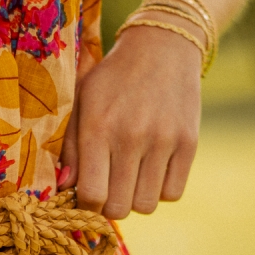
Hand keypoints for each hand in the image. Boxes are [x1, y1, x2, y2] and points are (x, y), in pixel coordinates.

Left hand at [59, 23, 201, 218]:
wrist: (163, 46)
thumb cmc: (112, 80)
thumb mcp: (81, 103)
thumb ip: (69, 148)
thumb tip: (65, 187)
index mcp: (98, 128)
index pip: (92, 195)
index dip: (87, 205)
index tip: (88, 195)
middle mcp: (131, 136)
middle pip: (118, 208)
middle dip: (109, 206)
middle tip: (109, 188)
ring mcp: (163, 141)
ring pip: (146, 206)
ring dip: (135, 199)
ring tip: (130, 179)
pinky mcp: (189, 143)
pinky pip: (172, 193)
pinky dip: (161, 190)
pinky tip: (152, 171)